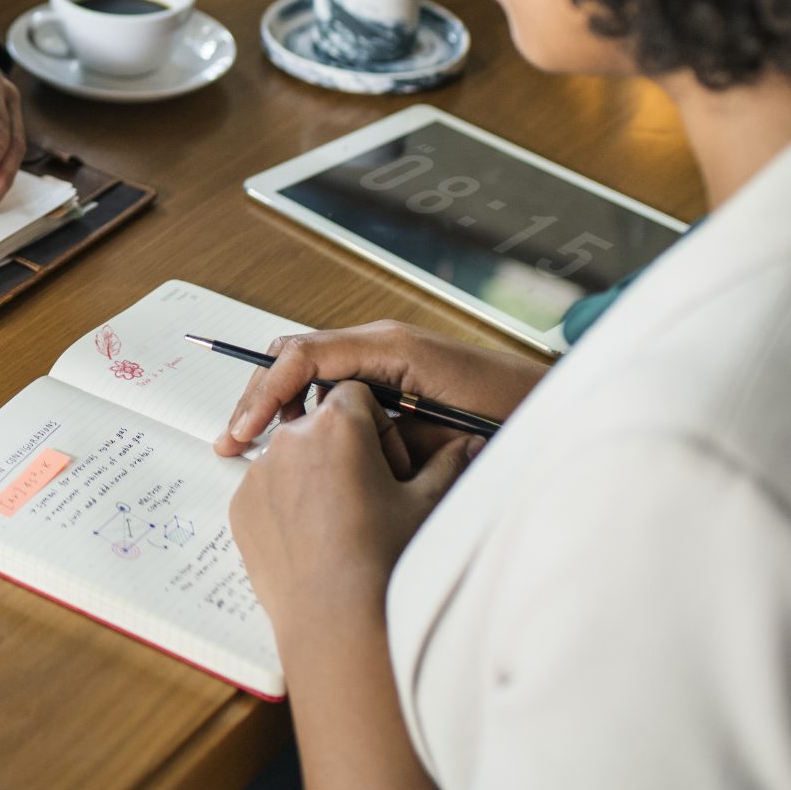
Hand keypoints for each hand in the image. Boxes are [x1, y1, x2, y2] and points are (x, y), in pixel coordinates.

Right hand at [214, 320, 546, 457]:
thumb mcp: (440, 431)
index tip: (243, 432)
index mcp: (387, 346)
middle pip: (294, 356)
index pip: (302, 356)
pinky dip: (309, 411)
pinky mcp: (392, 376)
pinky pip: (334, 385)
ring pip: (309, 370)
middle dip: (259, 397)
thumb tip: (328, 438)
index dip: (265, 393)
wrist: (557, 409)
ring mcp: (385, 356)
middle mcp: (380, 342)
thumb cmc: (512, 415)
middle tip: (233, 442)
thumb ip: (383, 429)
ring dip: (280, 406)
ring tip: (256, 446)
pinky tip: (301, 444)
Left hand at [229, 380, 482, 622]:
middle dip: (344, 448)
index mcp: (337, 424)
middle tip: (369, 496)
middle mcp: (290, 439)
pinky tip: (314, 540)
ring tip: (341, 523)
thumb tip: (471, 441)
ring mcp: (259, 473)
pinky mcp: (241, 506)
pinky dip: (287, 504)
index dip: (378, 427)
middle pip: (320, 424)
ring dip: (314, 474)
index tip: (390, 466)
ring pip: (292, 457)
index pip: (356, 395)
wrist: (337, 621)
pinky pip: (267, 490)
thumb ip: (448, 462)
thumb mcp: (426, 504)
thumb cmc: (385, 559)